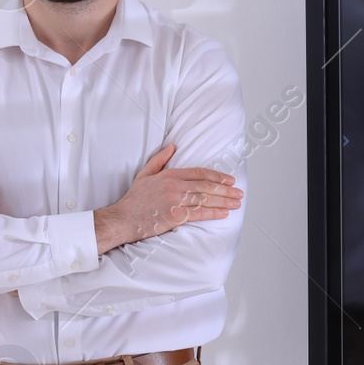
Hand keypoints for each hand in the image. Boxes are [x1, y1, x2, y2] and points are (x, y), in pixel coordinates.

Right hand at [94, 143, 242, 255]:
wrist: (123, 218)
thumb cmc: (135, 199)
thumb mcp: (145, 174)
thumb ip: (160, 159)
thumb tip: (173, 146)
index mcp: (170, 175)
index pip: (200, 173)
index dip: (217, 176)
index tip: (230, 180)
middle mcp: (175, 186)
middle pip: (207, 186)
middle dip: (226, 190)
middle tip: (239, 193)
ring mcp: (176, 201)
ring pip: (206, 199)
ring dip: (225, 201)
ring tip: (237, 203)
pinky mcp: (175, 216)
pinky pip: (199, 213)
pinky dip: (214, 213)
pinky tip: (224, 213)